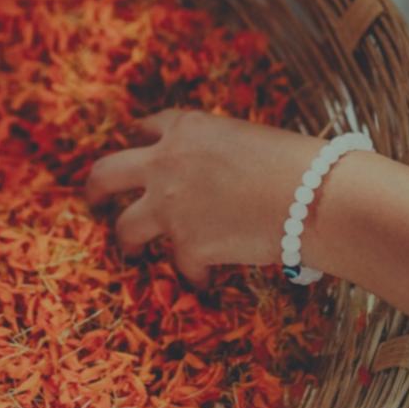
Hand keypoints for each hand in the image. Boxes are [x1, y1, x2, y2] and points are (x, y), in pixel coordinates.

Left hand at [84, 110, 325, 282]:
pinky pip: (181, 266)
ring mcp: (170, 206)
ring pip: (124, 228)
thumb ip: (214, 152)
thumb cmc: (299, 164)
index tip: (133, 147)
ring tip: (131, 252)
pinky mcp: (186, 245)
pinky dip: (195, 274)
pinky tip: (207, 279)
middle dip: (95, 189)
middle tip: (93, 200)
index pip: (145, 128)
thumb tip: (211, 174)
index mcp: (186, 128)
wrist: (315, 197)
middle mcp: (165, 162)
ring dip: (127, 242)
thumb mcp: (247, 139)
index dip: (138, 140)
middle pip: (105, 174)